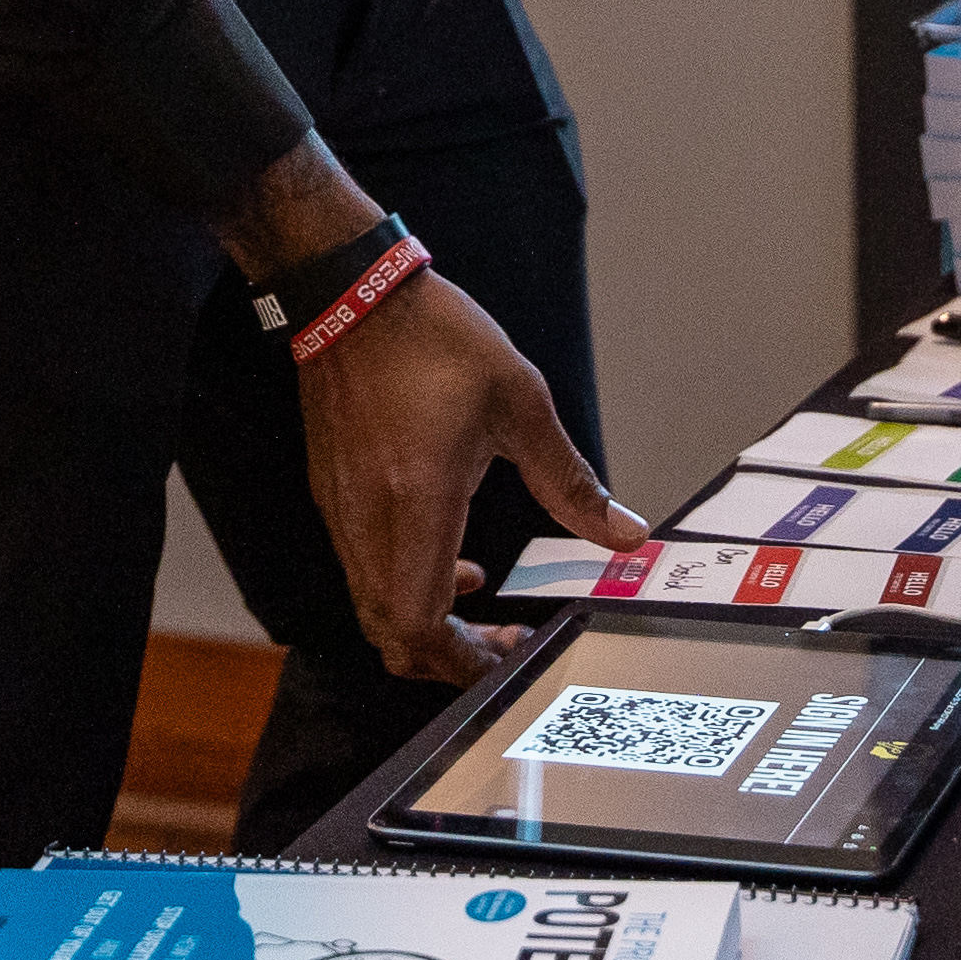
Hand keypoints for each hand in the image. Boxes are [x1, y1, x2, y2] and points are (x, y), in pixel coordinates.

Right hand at [297, 263, 651, 683]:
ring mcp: (344, 512)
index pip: (420, 625)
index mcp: (419, 504)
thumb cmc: (434, 340)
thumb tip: (626, 534)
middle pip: (393, 635)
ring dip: (426, 620)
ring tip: (477, 594)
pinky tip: (446, 549)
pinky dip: (402, 585)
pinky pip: (363, 571)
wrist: (350, 297)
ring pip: (374, 608)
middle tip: (501, 642)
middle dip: (449, 656)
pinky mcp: (334, 496)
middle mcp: (370, 521)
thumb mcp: (520, 403)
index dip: (462, 662)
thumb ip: (570, 480)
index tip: (507, 657)